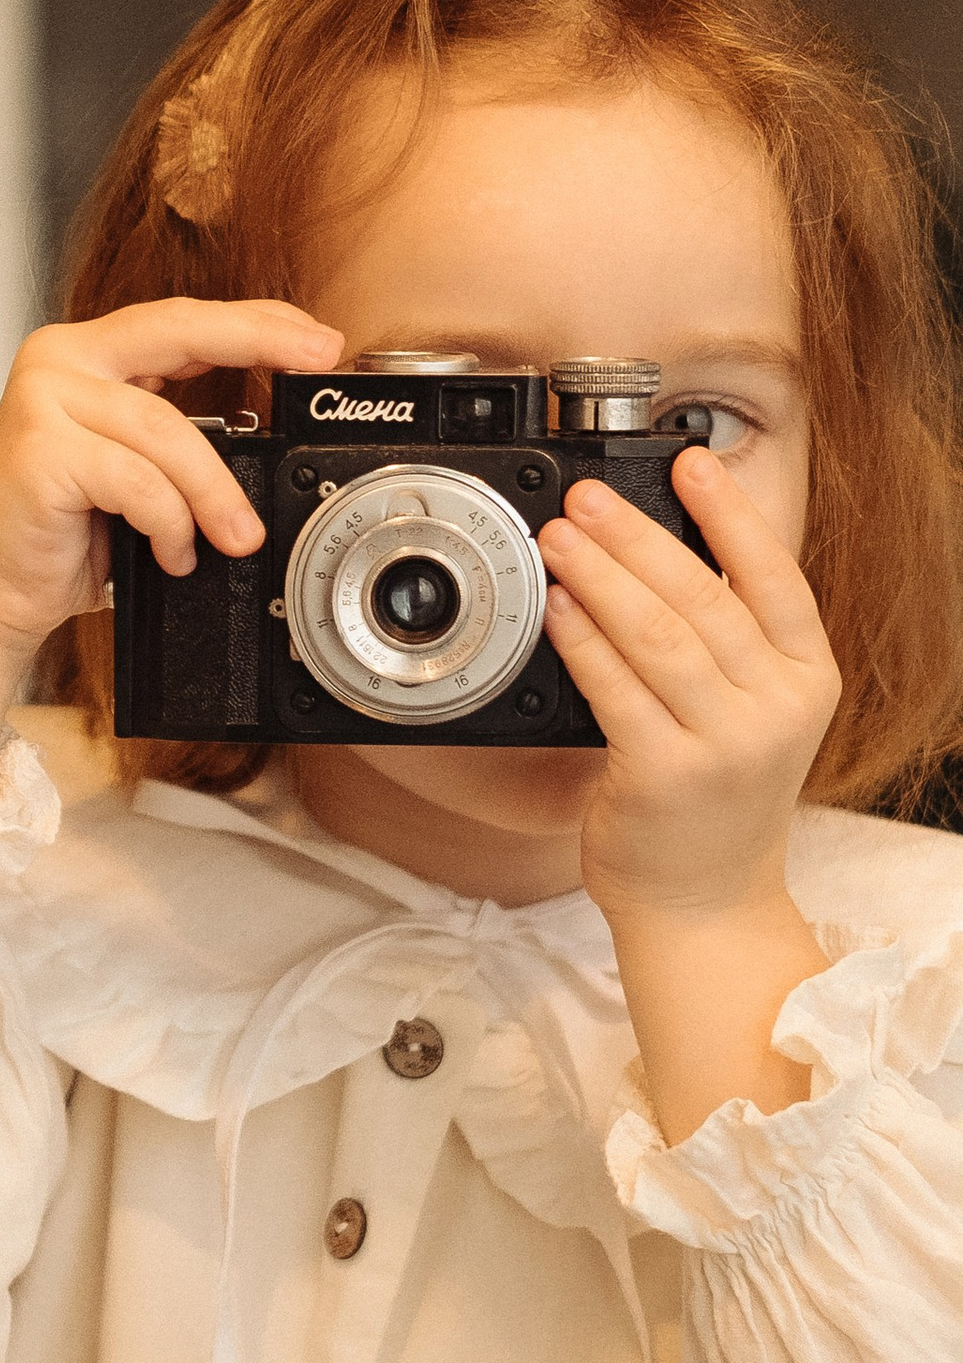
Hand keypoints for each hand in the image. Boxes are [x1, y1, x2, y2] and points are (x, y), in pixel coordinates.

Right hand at [0, 297, 342, 848]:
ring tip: (236, 536)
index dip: (254, 322)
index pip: (181, 320)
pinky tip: (170, 552)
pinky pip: (137, 480)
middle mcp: (59, 361)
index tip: (317, 340)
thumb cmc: (57, 535)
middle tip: (314, 359)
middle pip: (176, 331)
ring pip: (167, 430)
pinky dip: (168, 523)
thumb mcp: (131, 470)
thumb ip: (175, 436)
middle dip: (256, 339)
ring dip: (213, 491)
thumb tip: (266, 435)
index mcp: (85, 356)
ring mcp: (42, 400)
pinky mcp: (38, 450)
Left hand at [540, 448, 840, 1134]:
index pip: (777, 577)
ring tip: (559, 537)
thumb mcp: (753, 710)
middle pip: (704, 597)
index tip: (689, 462)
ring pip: (657, 635)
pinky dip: (582, 639)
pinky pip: (614, 688)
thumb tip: (658, 544)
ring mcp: (724, 746)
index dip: (731, 513)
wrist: (703, 900)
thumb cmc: (715, 796)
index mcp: (807, 678)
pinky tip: (556, 607)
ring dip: (600, 576)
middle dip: (637, 536)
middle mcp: (777, 709)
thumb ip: (728, 638)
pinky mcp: (664, 775)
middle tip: (585, 497)